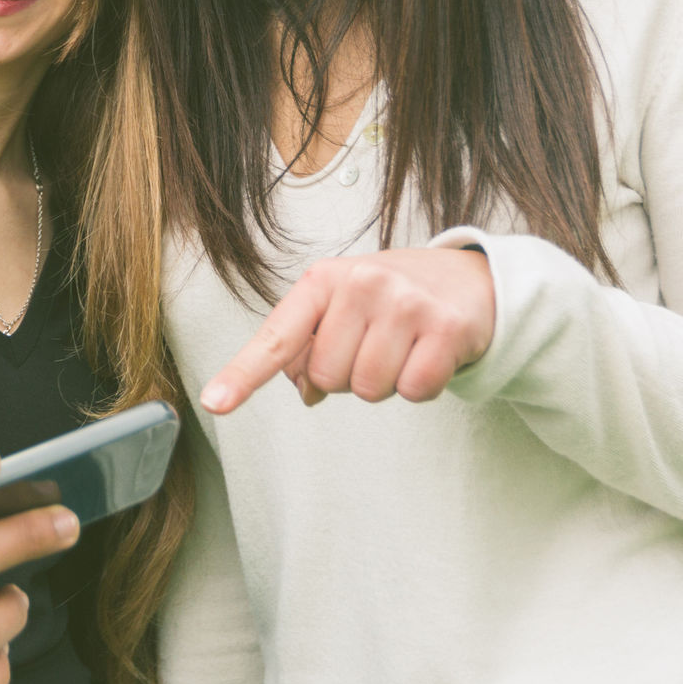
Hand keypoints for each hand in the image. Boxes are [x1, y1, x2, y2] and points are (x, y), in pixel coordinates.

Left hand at [199, 244, 495, 413]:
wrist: (469, 279)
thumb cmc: (390, 299)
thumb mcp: (342, 307)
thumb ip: (309, 347)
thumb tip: (304, 390)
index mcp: (324, 279)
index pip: (278, 336)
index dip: (243, 374)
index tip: (214, 404)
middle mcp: (362, 284)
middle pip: (328, 377)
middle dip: (349, 375)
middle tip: (375, 344)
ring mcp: (406, 304)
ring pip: (370, 389)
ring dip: (386, 382)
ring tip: (403, 348)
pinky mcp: (446, 328)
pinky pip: (414, 391)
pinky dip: (421, 386)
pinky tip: (429, 355)